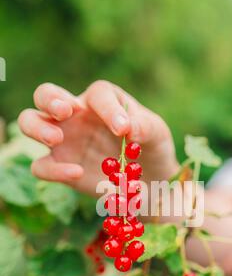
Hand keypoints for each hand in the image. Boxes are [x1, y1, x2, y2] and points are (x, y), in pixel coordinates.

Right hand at [18, 81, 178, 195]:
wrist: (150, 181)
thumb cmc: (151, 148)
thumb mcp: (156, 133)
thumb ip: (144, 126)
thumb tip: (128, 128)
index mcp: (102, 100)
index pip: (99, 95)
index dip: (109, 109)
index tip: (123, 130)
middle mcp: (76, 115)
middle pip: (45, 94)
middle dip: (50, 99)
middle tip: (66, 111)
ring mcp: (64, 141)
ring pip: (30, 123)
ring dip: (37, 127)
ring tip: (56, 138)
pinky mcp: (60, 167)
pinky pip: (42, 166)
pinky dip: (53, 170)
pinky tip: (76, 173)